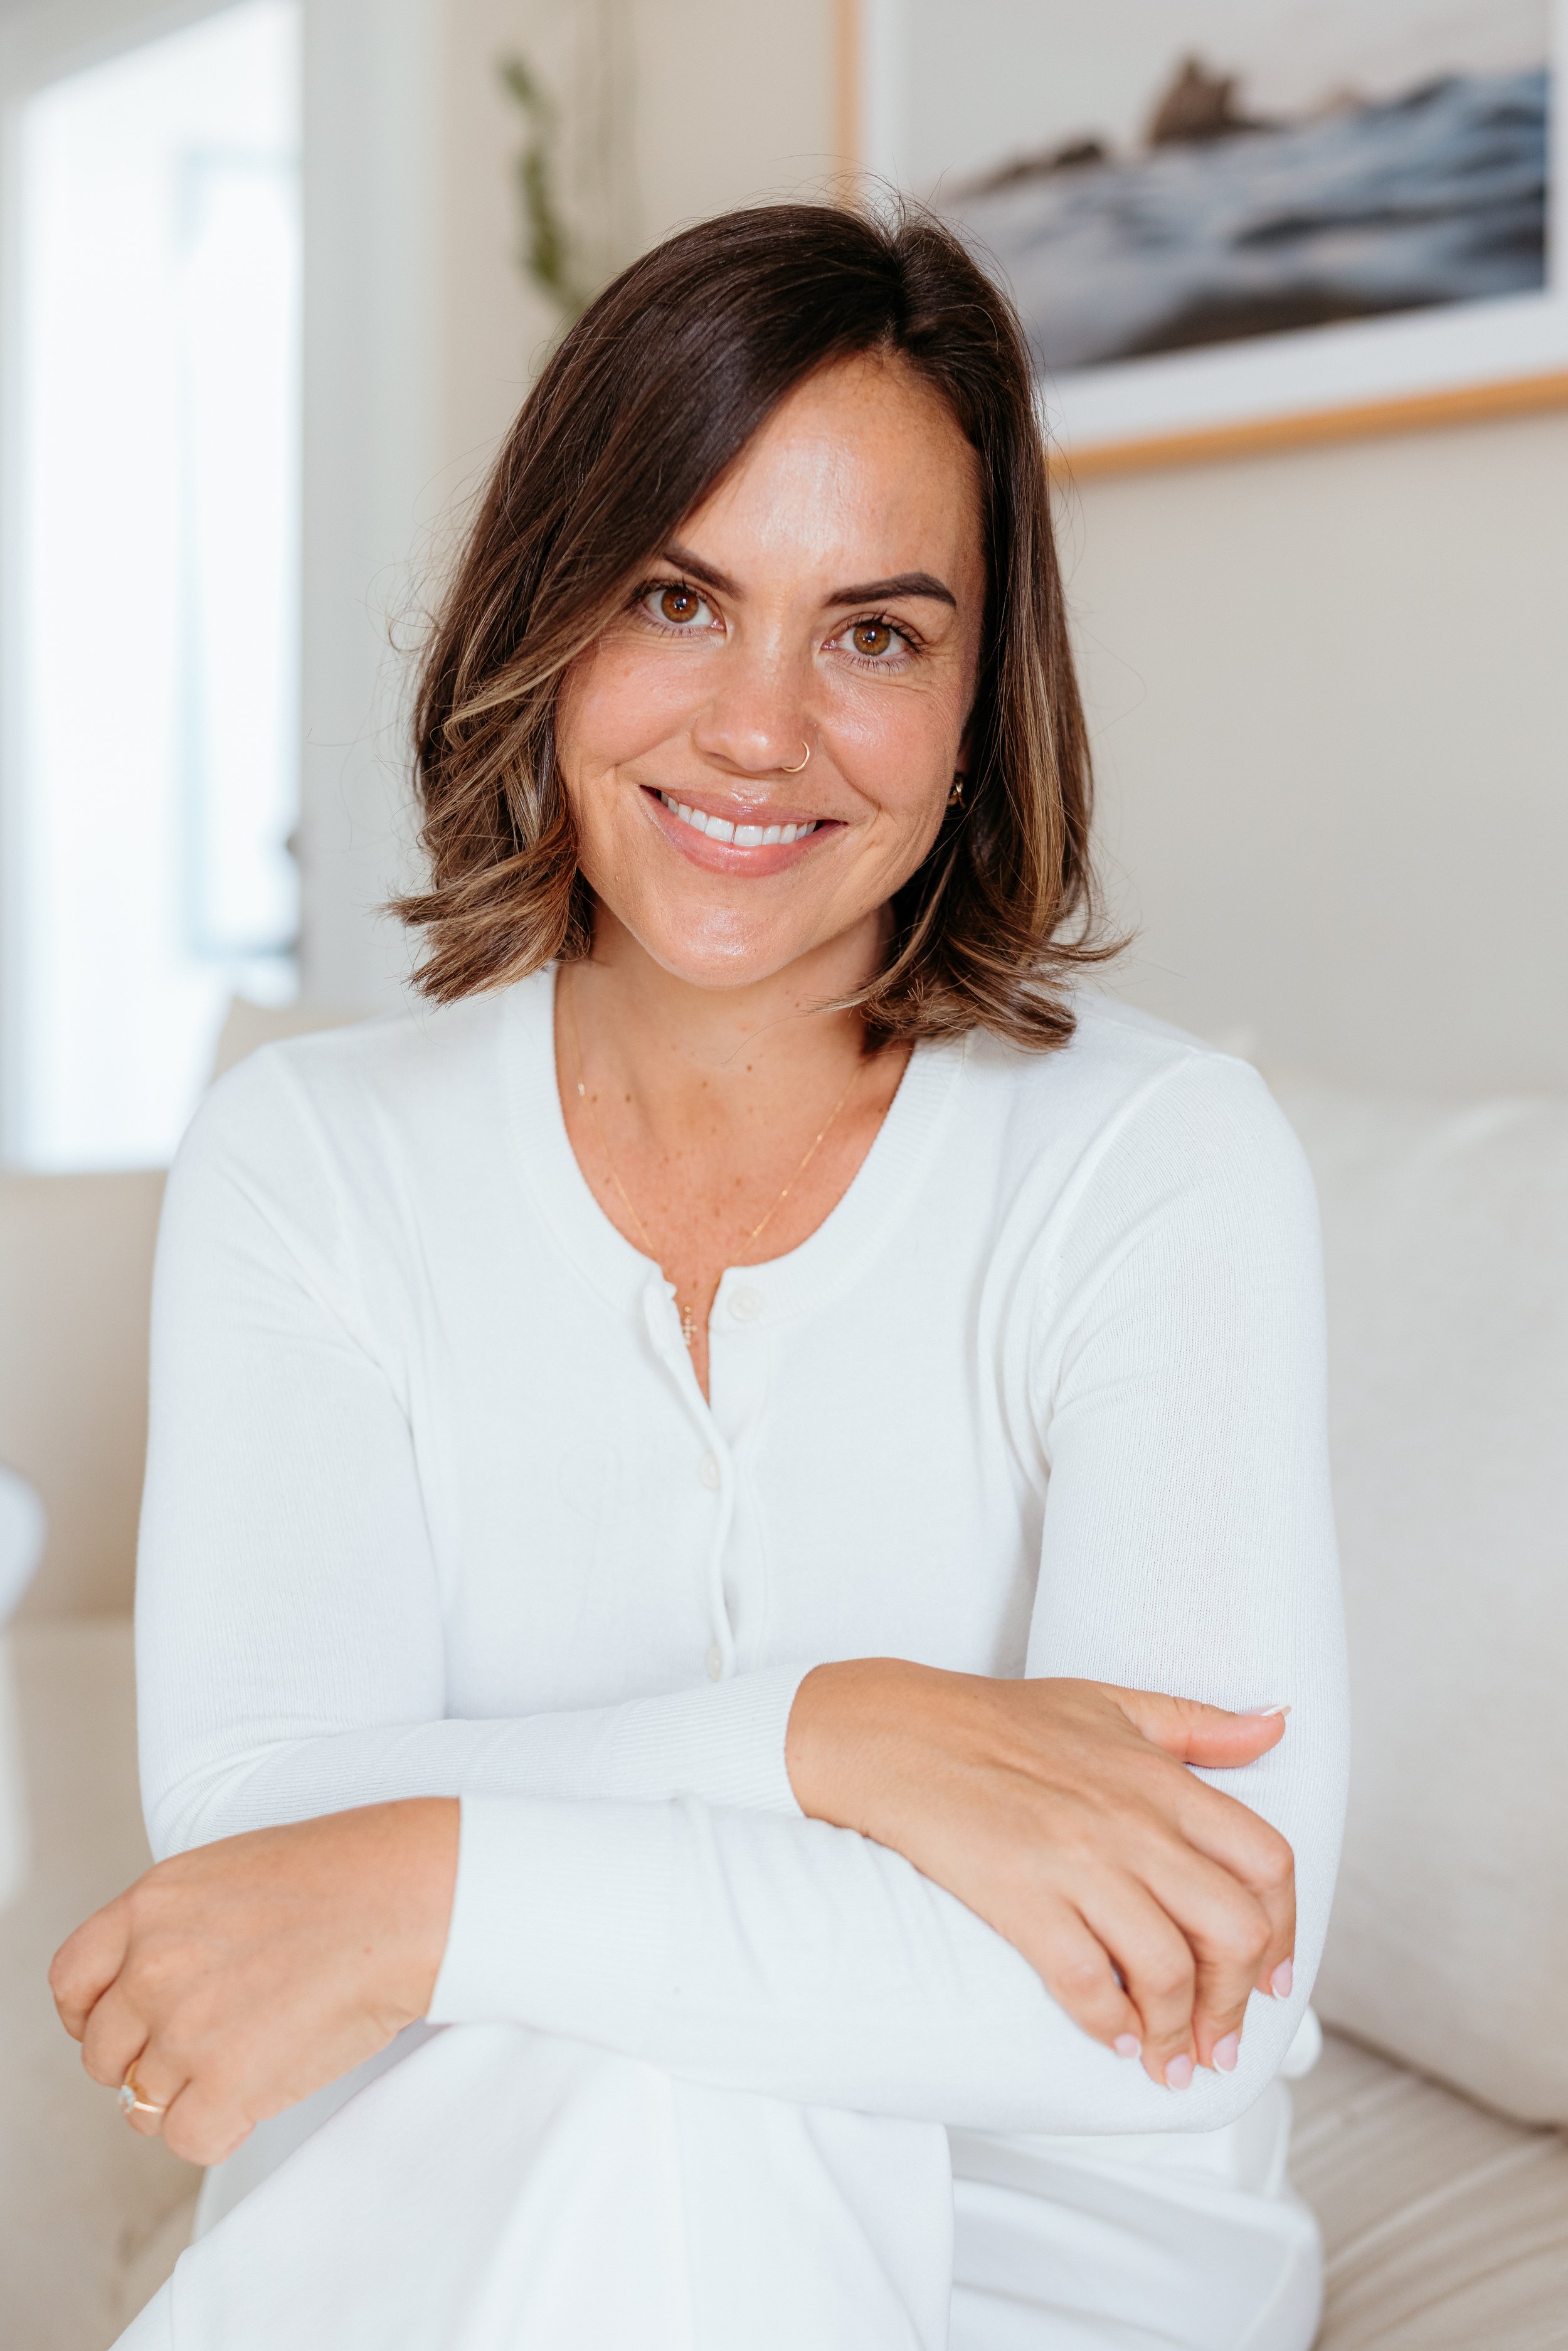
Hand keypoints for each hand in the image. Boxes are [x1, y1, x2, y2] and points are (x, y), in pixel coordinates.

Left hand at [49, 1799, 458, 2164]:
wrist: (413, 1897)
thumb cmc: (350, 1875)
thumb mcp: (234, 1870)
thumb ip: (178, 1925)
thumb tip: (159, 1988)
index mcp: (152, 1904)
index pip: (71, 1981)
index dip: (93, 2015)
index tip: (126, 2026)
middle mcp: (153, 1964)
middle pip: (103, 2053)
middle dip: (147, 2060)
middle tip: (206, 2049)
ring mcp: (185, 2026)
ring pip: (144, 2103)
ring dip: (191, 2094)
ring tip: (251, 2061)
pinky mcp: (227, 2082)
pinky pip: (188, 2139)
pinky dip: (220, 2130)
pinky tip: (259, 2094)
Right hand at [786, 1665, 1292, 2089]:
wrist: (898, 1732)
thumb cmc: (1000, 1720)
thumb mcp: (1110, 1704)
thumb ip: (1199, 1725)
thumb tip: (1276, 1725)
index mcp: (1160, 1779)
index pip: (1267, 1863)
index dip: (1285, 1932)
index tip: (1273, 1979)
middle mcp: (1132, 1823)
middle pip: (1234, 1931)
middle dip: (1238, 2002)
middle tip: (1219, 2040)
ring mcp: (1077, 1862)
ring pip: (1169, 1971)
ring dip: (1177, 2033)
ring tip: (1167, 2060)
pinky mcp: (1021, 1897)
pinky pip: (1086, 1984)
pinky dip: (1108, 2027)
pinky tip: (1111, 2040)